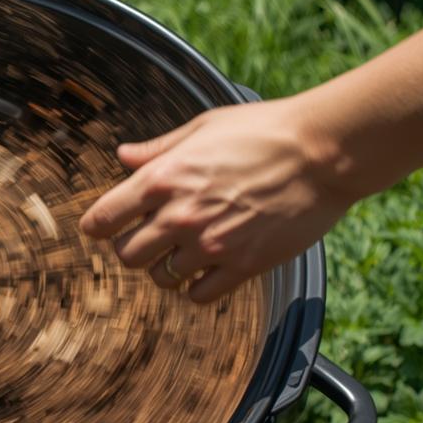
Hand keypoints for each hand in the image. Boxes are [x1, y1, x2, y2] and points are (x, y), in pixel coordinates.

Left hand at [78, 98, 356, 302]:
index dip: (100, 225)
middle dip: (135, 247)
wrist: (322, 152)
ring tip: (187, 249)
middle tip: (153, 237)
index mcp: (162, 178)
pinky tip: (209, 267)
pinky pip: (198, 295)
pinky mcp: (243, 265)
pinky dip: (197, 286)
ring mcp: (211, 244)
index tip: (108, 226)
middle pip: (127, 256)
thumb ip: (158, 149)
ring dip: (168, 267)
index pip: (102, 220)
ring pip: (161, 278)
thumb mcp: (203, 128)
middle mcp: (180, 216)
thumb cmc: (263, 131)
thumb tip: (123, 156)